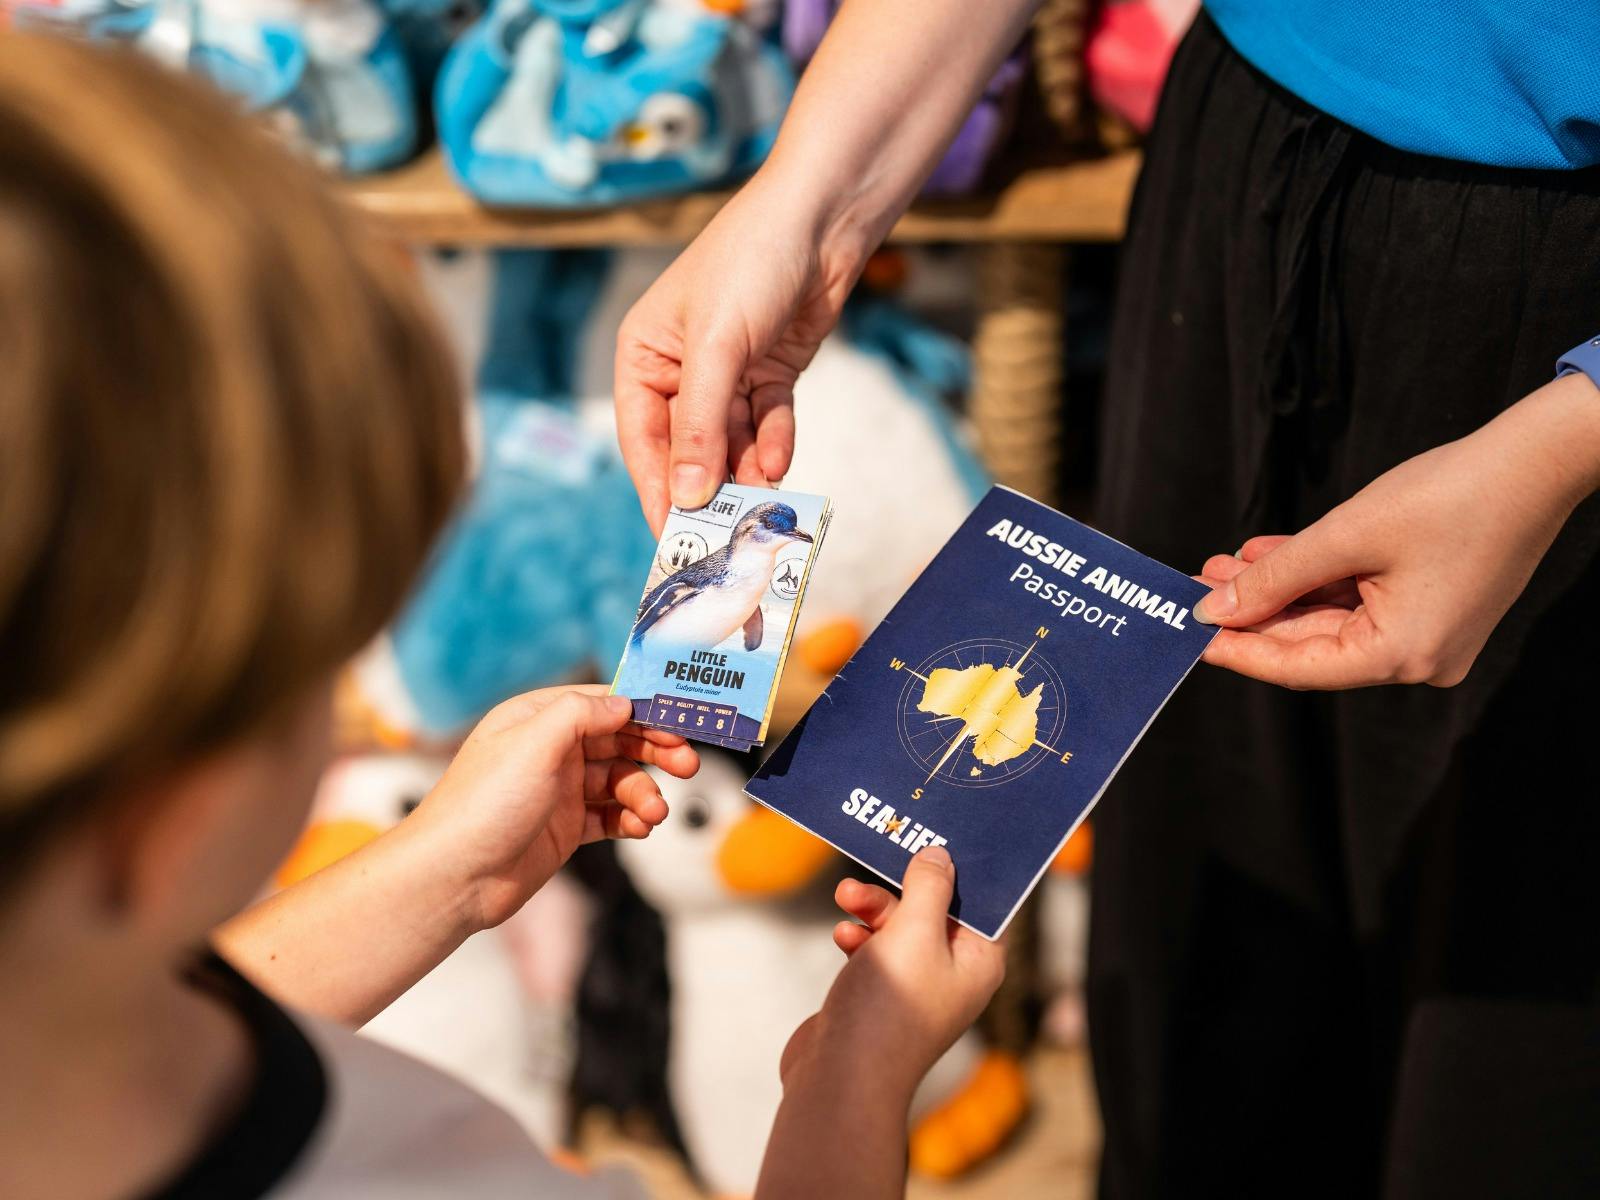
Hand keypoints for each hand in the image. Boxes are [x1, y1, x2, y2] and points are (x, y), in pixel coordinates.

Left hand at [407, 686, 698, 930]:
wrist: (454, 878)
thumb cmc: (480, 806)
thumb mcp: (534, 743)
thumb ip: (581, 714)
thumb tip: (623, 703)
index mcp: (536, 718)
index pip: (602, 702)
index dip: (644, 709)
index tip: (682, 718)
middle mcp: (549, 751)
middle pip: (618, 741)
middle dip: (655, 751)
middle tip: (687, 764)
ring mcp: (558, 791)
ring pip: (618, 782)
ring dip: (643, 793)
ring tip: (654, 813)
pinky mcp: (564, 828)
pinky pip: (610, 817)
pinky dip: (630, 820)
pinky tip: (640, 827)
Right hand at [613, 170, 867, 531]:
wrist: (821, 218)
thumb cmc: (751, 261)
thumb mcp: (717, 347)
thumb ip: (702, 426)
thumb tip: (687, 495)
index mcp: (643, 355)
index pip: (643, 439)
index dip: (658, 489)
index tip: (674, 538)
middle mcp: (680, 368)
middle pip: (690, 447)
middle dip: (710, 485)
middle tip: (725, 535)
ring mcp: (727, 372)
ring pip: (732, 441)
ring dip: (746, 470)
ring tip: (762, 503)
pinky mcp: (769, 371)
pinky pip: (766, 422)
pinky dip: (773, 443)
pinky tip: (780, 462)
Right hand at [779, 848, 1005, 1103]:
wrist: (841, 1078)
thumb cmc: (888, 1009)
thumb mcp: (913, 932)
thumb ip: (929, 887)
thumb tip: (940, 856)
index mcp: (979, 961)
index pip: (982, 901)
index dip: (960, 869)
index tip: (936, 837)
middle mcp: (954, 974)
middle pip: (934, 908)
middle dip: (900, 888)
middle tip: (868, 873)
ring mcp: (916, 987)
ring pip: (899, 926)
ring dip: (872, 908)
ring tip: (845, 900)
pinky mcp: (882, 996)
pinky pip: (876, 950)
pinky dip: (860, 936)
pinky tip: (842, 936)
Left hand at [1194, 374, 1599, 688]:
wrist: (1534, 460)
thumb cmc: (1450, 494)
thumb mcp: (1346, 534)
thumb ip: (1275, 576)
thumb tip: (1216, 609)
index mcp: (1402, 655)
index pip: (1297, 667)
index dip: (1238, 649)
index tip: (1187, 636)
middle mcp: (1417, 659)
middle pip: (1309, 643)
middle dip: (1250, 610)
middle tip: (1195, 586)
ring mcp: (1426, 635)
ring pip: (1327, 617)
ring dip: (1275, 589)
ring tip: (1220, 565)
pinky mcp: (1428, 606)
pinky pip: (1355, 599)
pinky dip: (1312, 577)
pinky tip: (1264, 555)